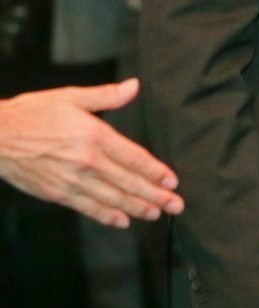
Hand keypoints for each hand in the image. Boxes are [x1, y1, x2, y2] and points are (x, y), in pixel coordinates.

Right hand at [0, 78, 184, 227]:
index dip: (156, 172)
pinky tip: (121, 221)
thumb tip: (134, 86)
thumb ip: (106, 95)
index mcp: (95, 136)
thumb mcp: (72, 97)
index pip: (134, 158)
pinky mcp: (56, 193)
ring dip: (136, 208)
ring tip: (155, 214)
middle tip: (176, 205)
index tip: (172, 182)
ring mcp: (71, 180)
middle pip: (128, 182)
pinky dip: (106, 216)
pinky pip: (87, 207)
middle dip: (155, 196)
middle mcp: (87, 161)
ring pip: (111, 198)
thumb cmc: (32, 113)